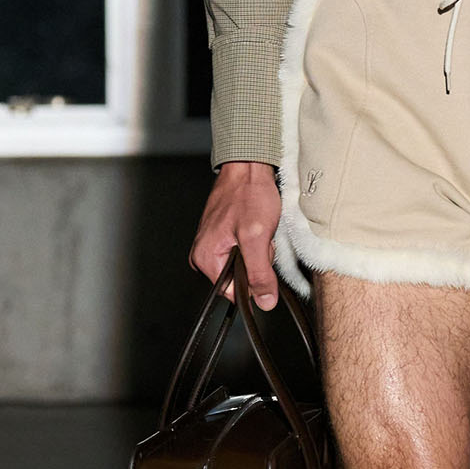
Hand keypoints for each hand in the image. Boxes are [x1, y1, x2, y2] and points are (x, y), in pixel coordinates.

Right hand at [189, 161, 281, 309]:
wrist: (248, 166)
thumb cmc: (248, 194)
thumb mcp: (257, 238)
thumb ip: (259, 273)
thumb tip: (264, 302)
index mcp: (206, 259)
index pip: (234, 293)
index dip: (254, 282)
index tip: (262, 261)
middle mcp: (204, 254)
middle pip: (240, 278)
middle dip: (258, 263)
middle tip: (261, 240)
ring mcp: (214, 244)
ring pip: (245, 263)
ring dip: (259, 251)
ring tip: (259, 229)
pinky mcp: (225, 235)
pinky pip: (246, 250)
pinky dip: (257, 241)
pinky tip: (258, 226)